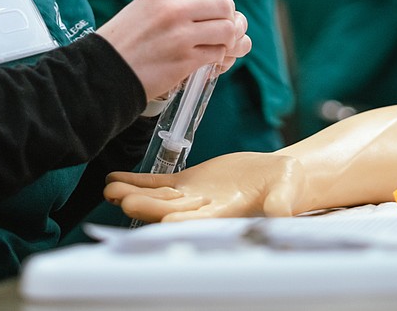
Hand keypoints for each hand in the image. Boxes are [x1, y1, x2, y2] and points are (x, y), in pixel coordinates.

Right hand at [97, 0, 250, 99]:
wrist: (100, 73)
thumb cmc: (122, 44)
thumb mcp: (143, 9)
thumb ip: (173, 4)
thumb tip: (211, 9)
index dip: (219, 3)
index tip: (217, 16)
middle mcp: (173, 9)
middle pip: (224, 6)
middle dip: (229, 20)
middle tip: (223, 34)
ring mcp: (180, 35)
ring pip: (227, 30)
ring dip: (227, 41)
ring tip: (216, 50)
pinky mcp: (184, 60)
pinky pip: (218, 54)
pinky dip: (218, 60)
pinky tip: (208, 64)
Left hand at [104, 152, 304, 222]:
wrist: (275, 175)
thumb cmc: (285, 184)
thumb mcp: (286, 190)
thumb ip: (281, 203)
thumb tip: (281, 214)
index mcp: (225, 215)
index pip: (198, 220)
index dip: (180, 219)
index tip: (163, 218)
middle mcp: (201, 210)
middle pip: (169, 209)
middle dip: (147, 206)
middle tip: (124, 201)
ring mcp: (190, 196)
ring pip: (156, 197)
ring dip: (133, 193)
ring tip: (110, 188)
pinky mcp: (185, 182)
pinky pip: (155, 182)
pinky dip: (135, 181)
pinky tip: (114, 178)